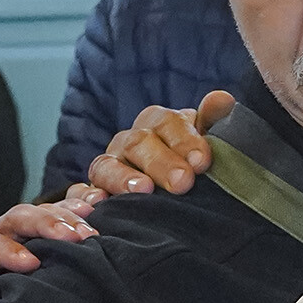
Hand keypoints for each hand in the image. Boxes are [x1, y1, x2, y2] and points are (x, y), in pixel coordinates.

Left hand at [0, 189, 101, 302]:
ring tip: (91, 231)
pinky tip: (94, 211)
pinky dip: (70, 215)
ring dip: (63, 220)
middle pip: (13, 220)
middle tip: (76, 237)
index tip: (32, 264)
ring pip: (33, 216)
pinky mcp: (25, 246)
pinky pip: (47, 222)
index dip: (7, 250)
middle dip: (44, 224)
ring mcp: (6, 242)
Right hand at [89, 93, 233, 197]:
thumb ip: (212, 121)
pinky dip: (85, 196)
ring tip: (143, 190)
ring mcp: (109, 166)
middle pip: (138, 144)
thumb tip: (222, 100)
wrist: (173, 196)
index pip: (167, 123)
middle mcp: (130, 142)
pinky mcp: (93, 192)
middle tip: (183, 183)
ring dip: (123, 177)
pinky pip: (81, 191)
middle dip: (161, 163)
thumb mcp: (204, 143)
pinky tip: (98, 203)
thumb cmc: (191, 165)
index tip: (203, 162)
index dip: (185, 141)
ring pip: (107, 165)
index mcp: (158, 124)